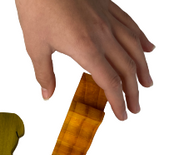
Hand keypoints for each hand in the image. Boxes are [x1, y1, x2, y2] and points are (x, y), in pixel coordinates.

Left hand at [15, 0, 154, 119]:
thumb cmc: (36, 6)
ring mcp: (107, 19)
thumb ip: (44, 73)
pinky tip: (148, 48)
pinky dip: (141, 39)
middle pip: (126, 68)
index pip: (110, 82)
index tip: (123, 116)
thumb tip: (47, 95)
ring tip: (148, 83)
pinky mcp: (107, 6)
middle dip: (133, 92)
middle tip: (136, 108)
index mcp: (86, 48)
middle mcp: (103, 34)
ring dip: (143, 68)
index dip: (118, 102)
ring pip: (134, 47)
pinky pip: (131, 25)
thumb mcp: (35, 45)